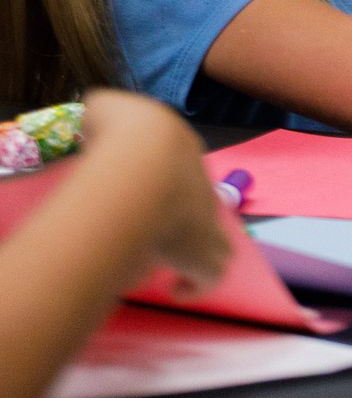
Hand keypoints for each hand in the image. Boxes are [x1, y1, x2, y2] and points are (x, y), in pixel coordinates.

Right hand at [79, 91, 230, 299]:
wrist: (140, 159)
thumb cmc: (118, 136)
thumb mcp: (103, 110)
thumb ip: (100, 115)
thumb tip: (94, 120)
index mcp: (178, 148)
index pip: (176, 169)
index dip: (157, 187)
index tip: (132, 202)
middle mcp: (198, 180)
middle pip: (190, 205)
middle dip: (168, 222)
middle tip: (137, 237)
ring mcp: (207, 213)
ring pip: (206, 239)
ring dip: (181, 252)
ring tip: (150, 264)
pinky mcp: (206, 249)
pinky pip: (211, 272)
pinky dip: (195, 283)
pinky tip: (174, 287)